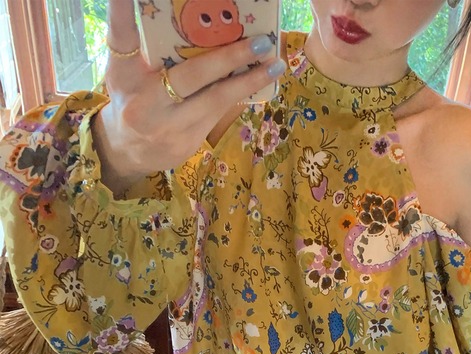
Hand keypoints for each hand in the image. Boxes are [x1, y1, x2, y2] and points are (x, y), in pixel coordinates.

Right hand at [92, 0, 284, 193]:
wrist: (128, 150)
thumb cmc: (130, 96)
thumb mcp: (123, 66)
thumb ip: (133, 35)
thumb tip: (154, 6)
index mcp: (123, 74)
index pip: (122, 36)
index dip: (124, 11)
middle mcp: (144, 103)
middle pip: (191, 76)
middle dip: (229, 58)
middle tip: (261, 41)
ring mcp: (168, 128)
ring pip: (215, 100)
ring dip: (249, 81)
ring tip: (275, 64)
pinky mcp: (187, 143)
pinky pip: (219, 114)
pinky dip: (240, 94)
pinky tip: (261, 80)